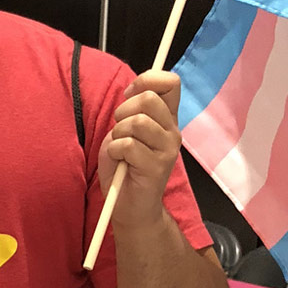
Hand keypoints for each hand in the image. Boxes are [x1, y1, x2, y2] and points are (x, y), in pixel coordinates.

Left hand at [98, 70, 182, 227]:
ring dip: (118, 135)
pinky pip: (127, 145)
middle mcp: (172, 131)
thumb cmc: (125, 167)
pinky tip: (120, 163)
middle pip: (149, 99)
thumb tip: (133, 92)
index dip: (146, 81)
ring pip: (137, 122)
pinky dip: (114, 152)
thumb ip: (132, 111)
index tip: (129, 96)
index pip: (170, 82)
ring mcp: (168, 149)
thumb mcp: (124, 131)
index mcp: (166, 119)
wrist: (130, 206)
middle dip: (124, 111)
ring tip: (120, 150)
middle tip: (119, 131)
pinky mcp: (158, 166)